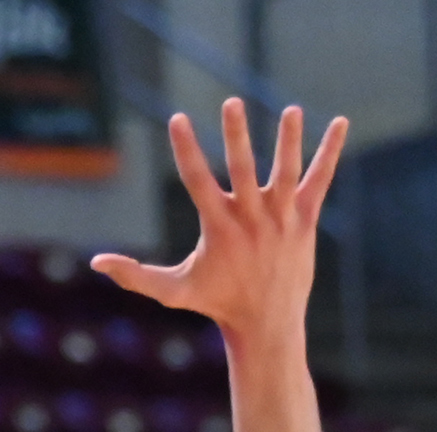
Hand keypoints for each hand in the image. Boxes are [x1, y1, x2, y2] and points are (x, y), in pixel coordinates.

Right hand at [91, 100, 345, 349]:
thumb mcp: (173, 291)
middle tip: (231, 103)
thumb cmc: (216, 303)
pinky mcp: (305, 220)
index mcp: (218, 228)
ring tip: (291, 111)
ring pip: (286, 171)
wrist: (266, 323)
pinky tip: (340, 123)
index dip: (186, 149)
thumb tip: (96, 261)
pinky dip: (330, 152)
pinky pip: (320, 180)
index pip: (197, 180)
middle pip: (243, 168)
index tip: (178, 119)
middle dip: (236, 136)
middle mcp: (251, 218)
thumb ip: (135, 275)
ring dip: (289, 140)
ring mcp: (281, 218)